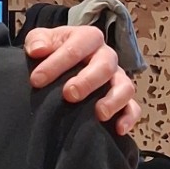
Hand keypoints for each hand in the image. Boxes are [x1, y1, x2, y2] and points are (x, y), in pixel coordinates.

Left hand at [25, 25, 141, 135]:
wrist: (61, 66)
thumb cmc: (51, 52)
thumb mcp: (40, 40)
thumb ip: (37, 40)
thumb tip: (38, 50)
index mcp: (87, 38)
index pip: (77, 47)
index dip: (56, 63)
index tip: (36, 80)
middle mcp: (106, 56)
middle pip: (105, 65)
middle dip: (87, 81)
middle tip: (69, 94)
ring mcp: (117, 78)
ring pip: (125, 86)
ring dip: (114, 100)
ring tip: (99, 114)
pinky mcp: (123, 99)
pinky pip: (133, 108)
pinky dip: (128, 118)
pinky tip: (118, 129)